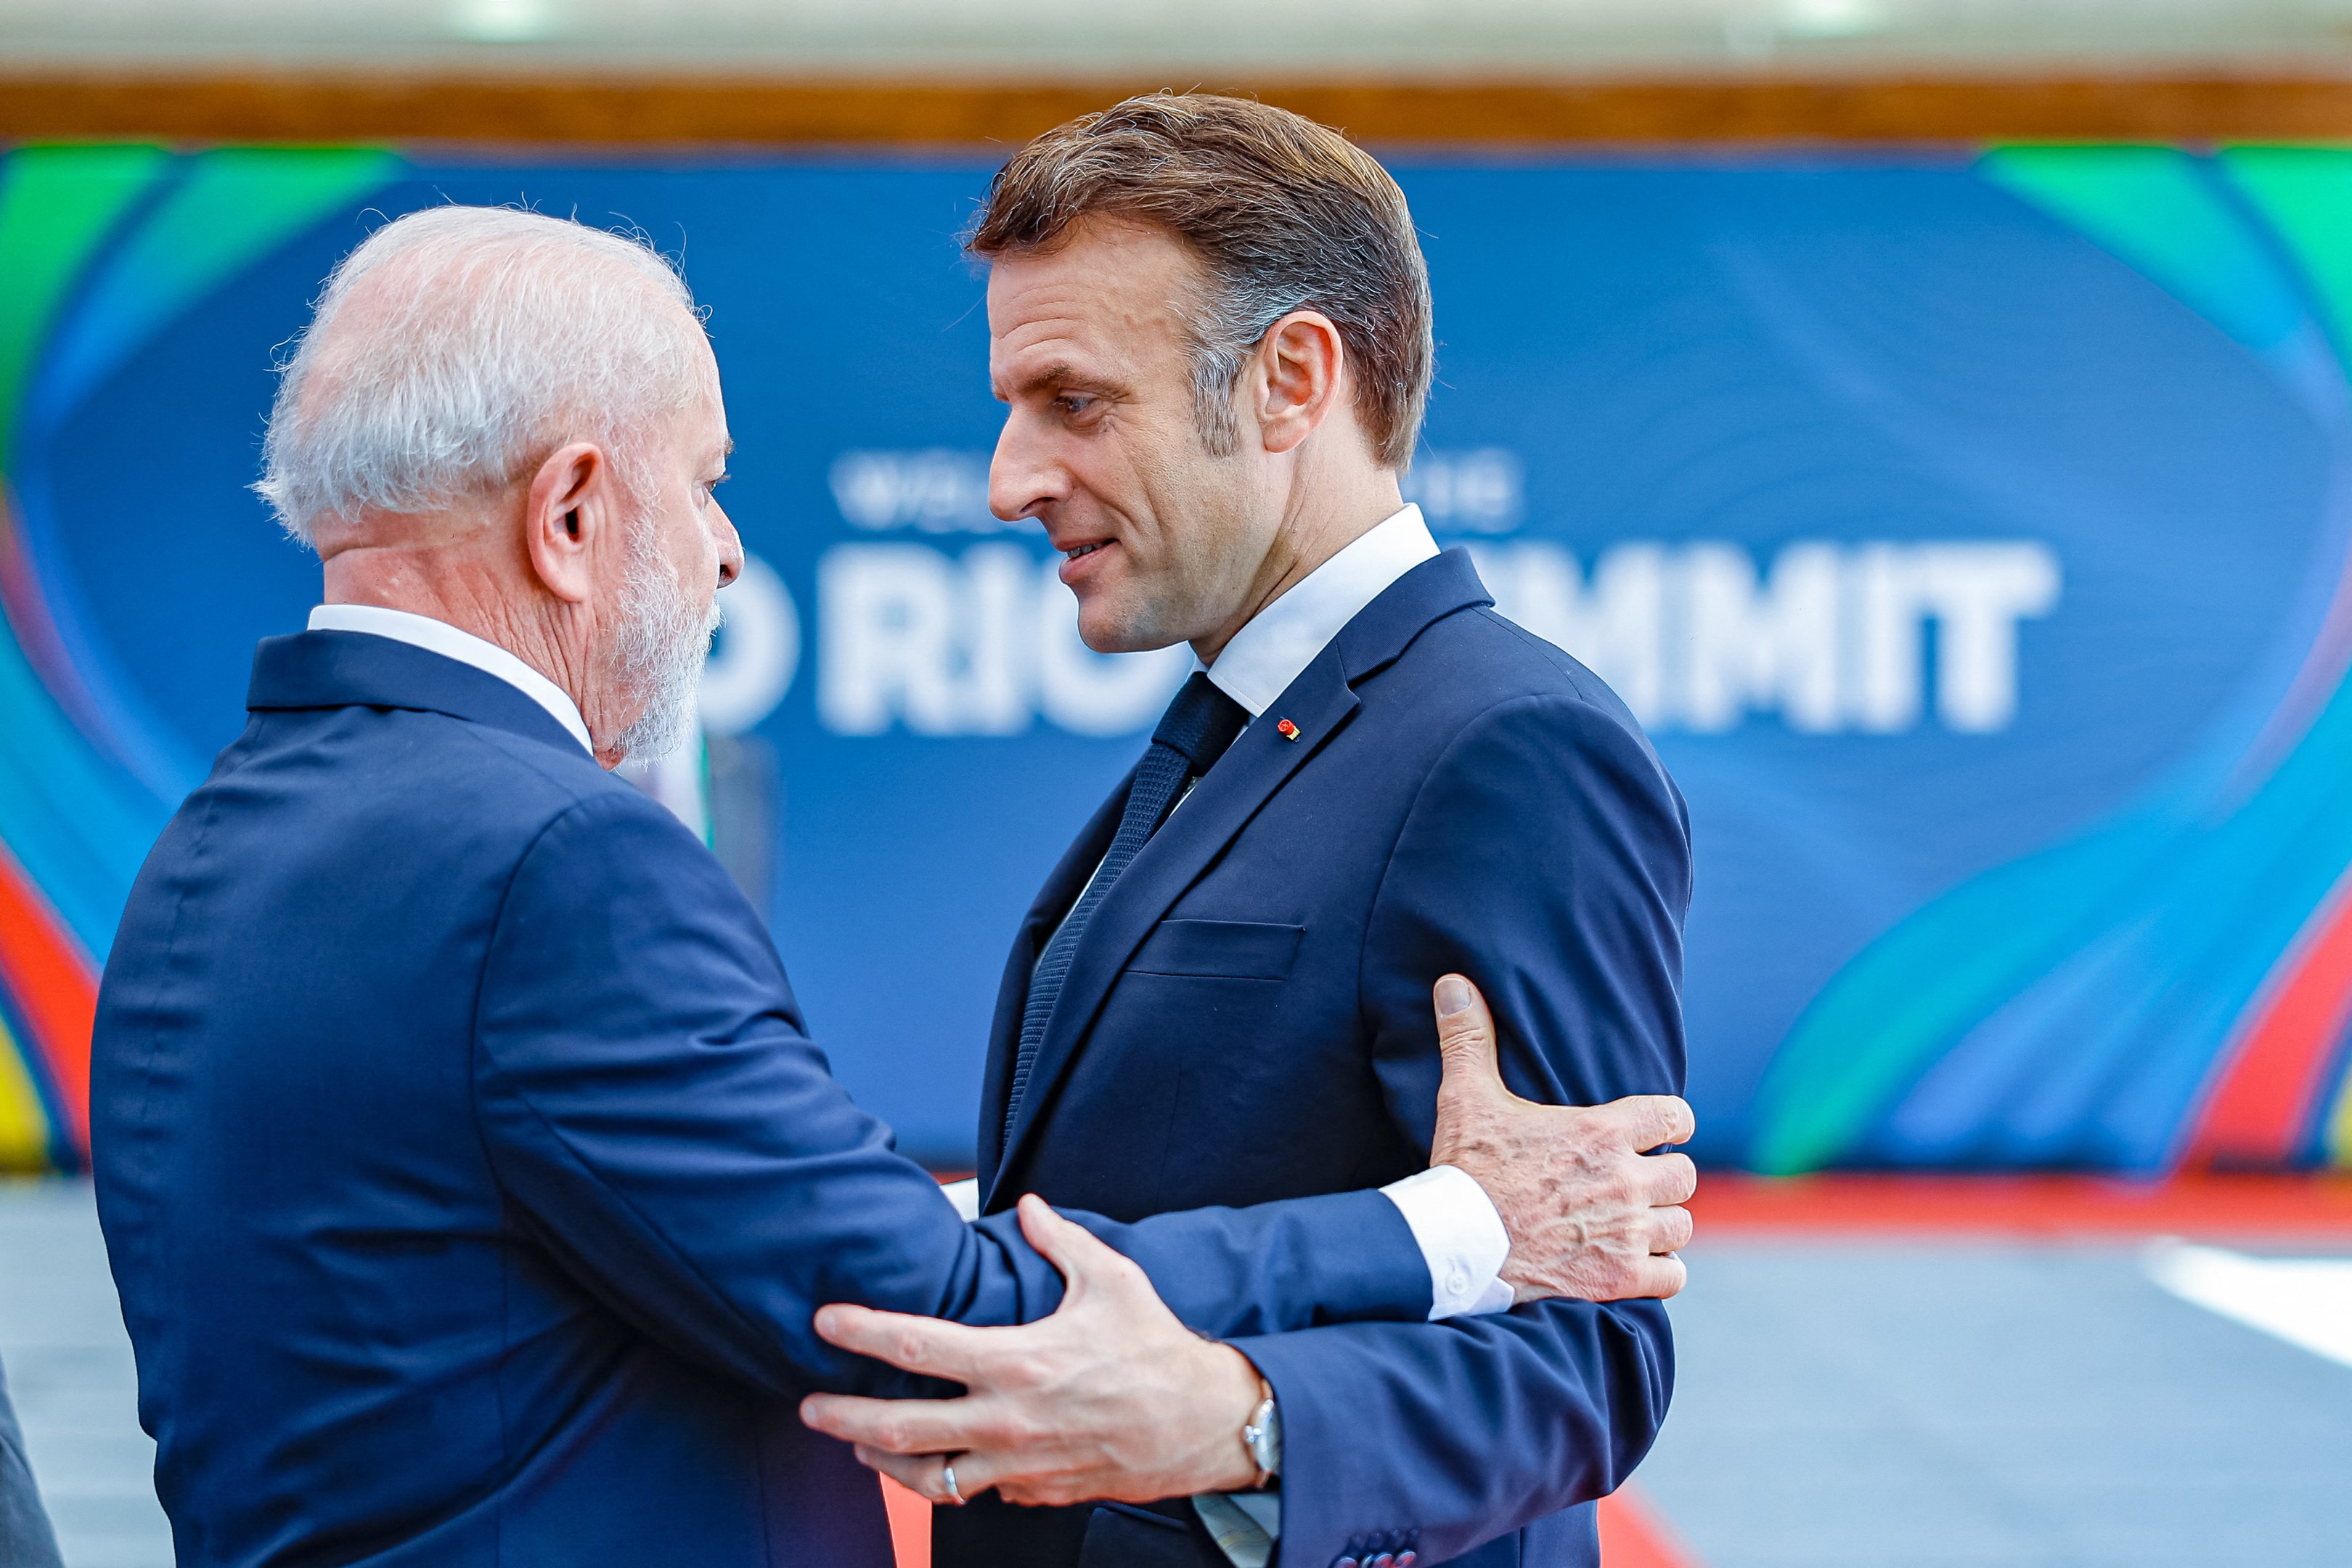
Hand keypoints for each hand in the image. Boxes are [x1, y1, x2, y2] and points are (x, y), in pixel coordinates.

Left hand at [798, 1194, 1264, 1507]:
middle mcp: (1008, 1422)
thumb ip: (1060, 1240)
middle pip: (900, 1428)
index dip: (863, 1331)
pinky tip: (934, 1459)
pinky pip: (975, 1492)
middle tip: (810, 1406)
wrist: (1206, 1424)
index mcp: (1018, 1362)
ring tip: (858, 1442)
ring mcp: (1019, 1466)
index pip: (918, 1345)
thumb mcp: (1111, 1280)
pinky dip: (947, 1477)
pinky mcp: (1036, 1492)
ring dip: (883, 1460)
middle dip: (843, 1417)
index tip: (824, 1321)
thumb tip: (1029, 1205)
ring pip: (928, 1477)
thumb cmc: (1157, 1349)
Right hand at [1428, 973, 1696, 1301]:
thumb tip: (1453, 983)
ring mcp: (1627, 1233)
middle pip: (1684, 1175)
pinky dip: (1660, 1272)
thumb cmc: (1466, 1171)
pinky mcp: (1619, 1279)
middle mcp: (1625, 1181)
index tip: (1655, 1132)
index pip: (1675, 1117)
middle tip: (1635, 1183)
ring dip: (1663, 1225)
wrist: (1457, 1247)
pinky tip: (1635, 1265)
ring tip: (1636, 1224)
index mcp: (1601, 1133)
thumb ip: (1469, 1039)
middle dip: (1663, 1177)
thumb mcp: (1466, 1098)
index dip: (1671, 1123)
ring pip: (1682, 1225)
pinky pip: (1672, 1276)